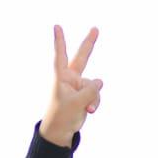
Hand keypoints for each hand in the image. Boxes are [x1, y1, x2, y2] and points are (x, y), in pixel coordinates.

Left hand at [39, 24, 102, 146]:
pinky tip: (90, 111)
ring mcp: (79, 85)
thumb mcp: (76, 103)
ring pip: (94, 86)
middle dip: (89, 43)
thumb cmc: (61, 116)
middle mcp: (71, 78)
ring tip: (87, 109)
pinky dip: (95, 102)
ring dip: (93, 98)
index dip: (60, 41)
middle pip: (82, 57)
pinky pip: (96, 95)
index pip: (61, 56)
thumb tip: (100, 81)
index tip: (56, 26)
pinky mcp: (86, 94)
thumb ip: (90, 91)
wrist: (61, 131)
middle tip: (95, 29)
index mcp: (61, 77)